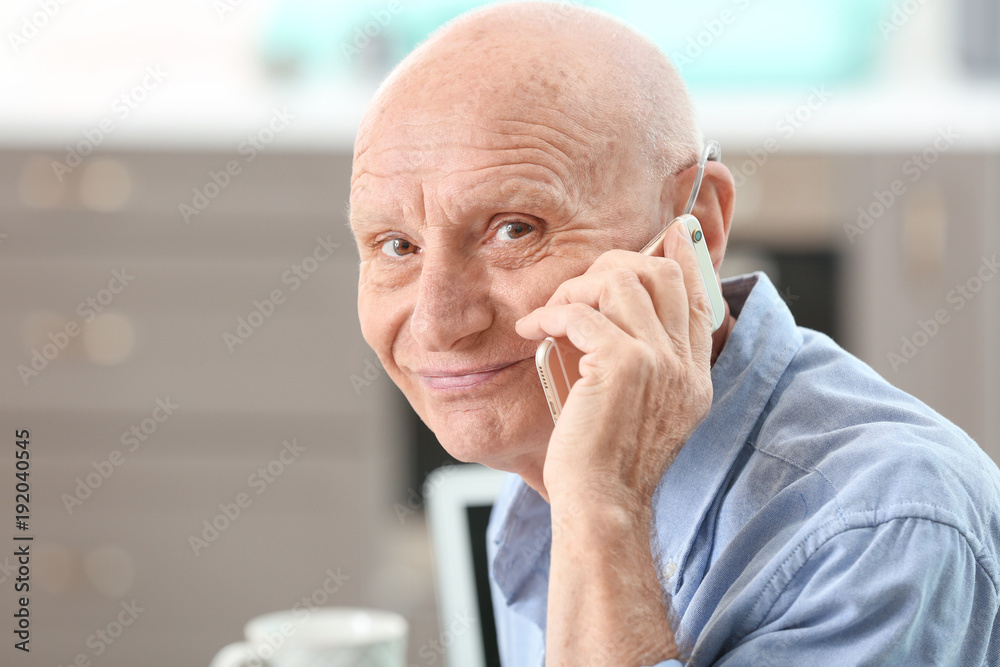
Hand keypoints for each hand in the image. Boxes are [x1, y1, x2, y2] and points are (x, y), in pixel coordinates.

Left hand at [515, 221, 714, 508]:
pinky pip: (582, 312)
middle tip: (577, 286)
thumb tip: (611, 324)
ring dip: (576, 287)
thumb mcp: (641, 412)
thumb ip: (644, 368)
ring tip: (550, 313)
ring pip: (622, 281)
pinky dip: (550, 314)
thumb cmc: (607, 463)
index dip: (683, 257)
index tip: (671, 232)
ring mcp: (658, 361)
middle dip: (614, 265)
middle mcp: (683, 364)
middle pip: (662, 273)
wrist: (603, 503)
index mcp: (693, 375)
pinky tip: (532, 330)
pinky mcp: (622, 364)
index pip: (699, 296)